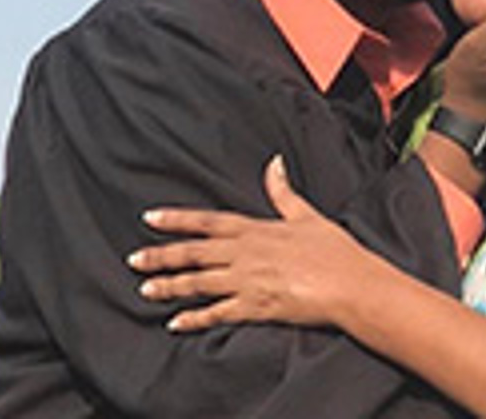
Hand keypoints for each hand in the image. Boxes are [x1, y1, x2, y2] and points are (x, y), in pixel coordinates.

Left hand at [127, 158, 379, 331]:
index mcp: (256, 229)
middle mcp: (245, 254)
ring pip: (198, 283)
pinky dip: (195, 319)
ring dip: (170, 286)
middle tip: (133, 259)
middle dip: (161, 256)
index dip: (176, 220)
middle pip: (194, 253)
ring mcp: (248, 282)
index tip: (150, 218)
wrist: (352, 284)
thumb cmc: (335, 250)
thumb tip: (274, 163)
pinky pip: (217, 314)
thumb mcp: (307, 215)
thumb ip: (283, 192)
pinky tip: (176, 323)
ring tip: (146, 290)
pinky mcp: (255, 308)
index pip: (207, 222)